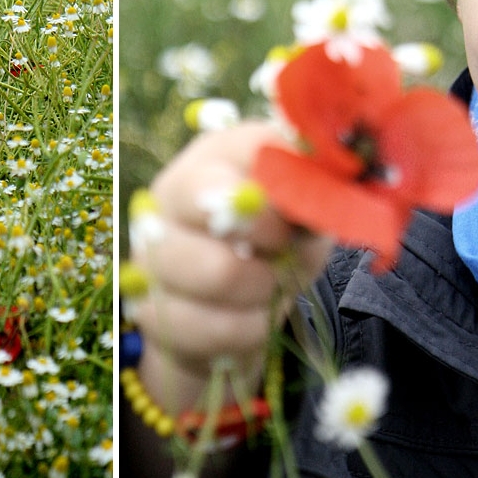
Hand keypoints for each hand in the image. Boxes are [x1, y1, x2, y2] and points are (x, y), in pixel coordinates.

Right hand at [130, 122, 335, 414]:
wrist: (228, 311)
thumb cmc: (271, 247)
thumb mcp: (303, 217)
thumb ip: (317, 197)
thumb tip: (330, 194)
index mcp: (215, 156)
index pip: (256, 148)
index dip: (293, 187)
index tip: (304, 214)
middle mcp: (171, 193)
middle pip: (225, 211)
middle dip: (276, 244)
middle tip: (286, 256)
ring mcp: (151, 250)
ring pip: (219, 272)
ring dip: (264, 290)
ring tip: (270, 289)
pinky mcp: (148, 307)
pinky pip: (211, 326)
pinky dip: (248, 330)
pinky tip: (250, 319)